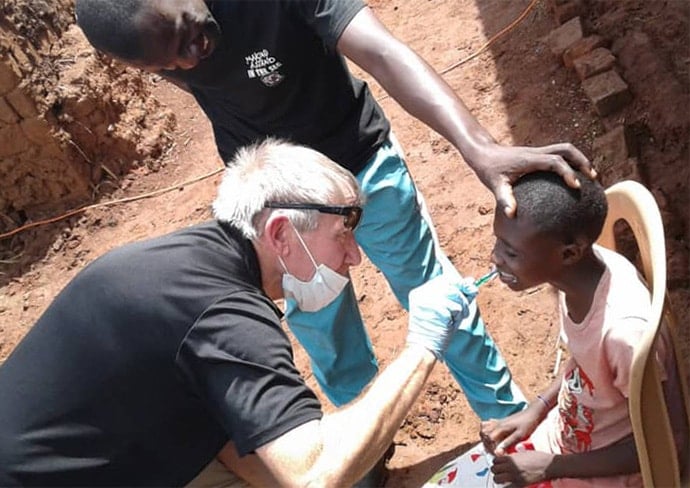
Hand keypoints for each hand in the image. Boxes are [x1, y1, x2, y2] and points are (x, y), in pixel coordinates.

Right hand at [406, 274, 477, 359]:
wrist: (424, 348)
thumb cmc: (437, 331)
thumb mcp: (447, 310)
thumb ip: (458, 294)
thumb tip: (471, 281)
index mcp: (420, 292)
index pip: (444, 279)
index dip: (459, 285)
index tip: (468, 294)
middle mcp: (421, 292)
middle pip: (450, 283)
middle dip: (462, 297)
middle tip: (462, 312)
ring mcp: (426, 299)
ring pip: (454, 294)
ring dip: (462, 307)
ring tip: (456, 319)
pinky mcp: (433, 307)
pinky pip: (455, 307)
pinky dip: (458, 316)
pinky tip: (450, 323)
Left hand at [469, 141, 594, 217]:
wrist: (483, 153)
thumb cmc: (489, 170)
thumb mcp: (495, 186)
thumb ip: (504, 199)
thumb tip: (512, 215)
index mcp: (529, 159)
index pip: (554, 161)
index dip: (567, 172)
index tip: (577, 186)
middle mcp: (536, 152)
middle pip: (566, 149)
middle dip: (582, 161)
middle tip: (594, 178)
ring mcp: (538, 151)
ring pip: (565, 149)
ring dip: (580, 160)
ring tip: (591, 176)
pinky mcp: (538, 154)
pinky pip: (559, 154)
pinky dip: (571, 162)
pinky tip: (575, 177)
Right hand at [480, 404, 542, 454]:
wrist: (533, 413)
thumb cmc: (528, 424)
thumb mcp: (519, 436)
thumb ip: (507, 443)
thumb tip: (497, 452)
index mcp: (500, 427)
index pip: (488, 439)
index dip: (491, 448)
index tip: (498, 454)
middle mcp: (497, 424)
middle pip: (483, 433)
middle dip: (486, 443)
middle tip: (495, 450)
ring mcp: (498, 422)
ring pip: (483, 428)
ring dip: (485, 437)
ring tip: (493, 444)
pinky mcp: (501, 421)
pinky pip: (488, 424)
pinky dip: (488, 430)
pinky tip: (495, 436)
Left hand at [491, 451, 554, 486]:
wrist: (548, 465)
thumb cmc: (538, 458)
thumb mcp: (523, 453)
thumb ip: (512, 457)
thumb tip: (505, 460)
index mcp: (511, 458)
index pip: (495, 460)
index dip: (496, 463)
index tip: (500, 465)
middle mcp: (511, 466)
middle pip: (493, 469)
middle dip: (496, 471)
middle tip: (501, 472)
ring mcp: (514, 476)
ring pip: (497, 479)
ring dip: (499, 479)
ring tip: (505, 479)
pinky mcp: (520, 484)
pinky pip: (507, 487)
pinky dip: (507, 486)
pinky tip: (511, 485)